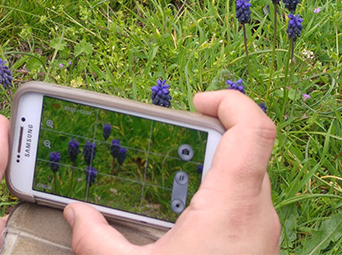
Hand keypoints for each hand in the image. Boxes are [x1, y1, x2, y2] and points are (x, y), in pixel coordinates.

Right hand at [65, 90, 280, 253]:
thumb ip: (97, 241)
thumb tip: (77, 216)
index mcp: (233, 205)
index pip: (256, 128)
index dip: (232, 101)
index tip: (197, 102)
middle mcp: (258, 212)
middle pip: (248, 149)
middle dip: (210, 139)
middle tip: (176, 145)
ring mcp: (264, 230)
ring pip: (248, 178)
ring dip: (215, 170)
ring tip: (177, 183)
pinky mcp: (259, 245)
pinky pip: (246, 204)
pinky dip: (221, 197)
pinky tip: (189, 219)